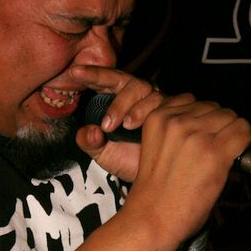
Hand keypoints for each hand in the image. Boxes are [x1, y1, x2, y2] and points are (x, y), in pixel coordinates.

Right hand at [72, 64, 250, 248]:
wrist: (151, 219)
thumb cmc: (154, 194)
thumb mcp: (157, 149)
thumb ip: (178, 133)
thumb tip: (209, 128)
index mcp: (158, 118)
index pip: (193, 101)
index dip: (205, 118)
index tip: (208, 132)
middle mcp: (177, 121)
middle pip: (215, 108)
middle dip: (220, 125)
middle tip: (220, 146)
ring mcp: (197, 135)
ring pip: (231, 117)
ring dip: (232, 133)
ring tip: (228, 152)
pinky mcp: (216, 152)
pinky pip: (243, 132)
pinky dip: (247, 140)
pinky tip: (241, 154)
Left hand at [72, 65, 163, 179]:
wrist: (153, 177)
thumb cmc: (127, 161)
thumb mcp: (102, 153)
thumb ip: (88, 141)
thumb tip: (89, 131)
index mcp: (119, 99)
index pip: (107, 80)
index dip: (94, 75)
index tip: (76, 72)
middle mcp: (139, 96)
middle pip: (129, 82)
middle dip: (117, 100)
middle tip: (106, 125)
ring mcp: (157, 102)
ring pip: (147, 91)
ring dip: (135, 108)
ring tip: (126, 127)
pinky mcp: (174, 111)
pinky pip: (166, 104)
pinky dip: (153, 113)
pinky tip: (145, 128)